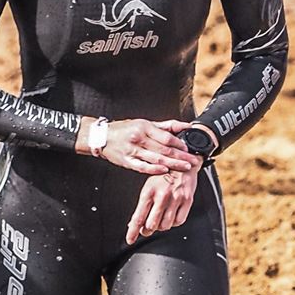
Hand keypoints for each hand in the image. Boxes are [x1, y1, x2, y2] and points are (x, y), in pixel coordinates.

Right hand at [80, 116, 199, 175]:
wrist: (101, 136)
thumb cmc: (124, 129)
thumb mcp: (144, 123)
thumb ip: (165, 126)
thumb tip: (185, 126)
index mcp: (144, 127)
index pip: (166, 137)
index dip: (179, 144)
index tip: (189, 149)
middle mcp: (139, 138)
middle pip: (164, 150)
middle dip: (181, 156)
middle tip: (193, 161)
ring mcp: (132, 151)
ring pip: (156, 159)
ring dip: (173, 164)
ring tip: (185, 167)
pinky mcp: (127, 161)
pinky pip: (143, 167)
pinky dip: (154, 170)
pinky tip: (165, 171)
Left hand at [126, 166, 199, 244]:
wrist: (182, 162)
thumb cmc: (163, 175)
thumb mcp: (149, 186)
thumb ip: (143, 205)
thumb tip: (134, 224)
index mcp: (148, 192)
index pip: (138, 216)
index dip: (133, 231)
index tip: (130, 240)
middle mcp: (162, 196)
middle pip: (152, 225)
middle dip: (147, 230)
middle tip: (146, 230)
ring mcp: (176, 198)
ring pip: (166, 225)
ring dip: (161, 226)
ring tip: (160, 220)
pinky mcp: (187, 200)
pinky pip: (179, 221)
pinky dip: (174, 223)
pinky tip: (171, 216)